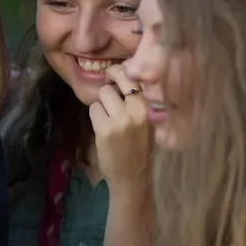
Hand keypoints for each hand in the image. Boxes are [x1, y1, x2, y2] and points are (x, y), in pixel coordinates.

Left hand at [89, 64, 152, 188]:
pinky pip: (94, 109)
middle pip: (119, 78)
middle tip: (109, 78)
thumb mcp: (148, 122)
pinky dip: (96, 116)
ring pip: (104, 93)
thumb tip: (125, 75)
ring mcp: (120, 120)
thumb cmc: (140, 147)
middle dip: (111, 77)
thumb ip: (139, 101)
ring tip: (109, 115)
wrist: (132, 175)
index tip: (119, 72)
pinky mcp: (105, 129)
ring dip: (103, 102)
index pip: (137, 77)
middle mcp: (138, 110)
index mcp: (151, 108)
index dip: (125, 70)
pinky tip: (103, 127)